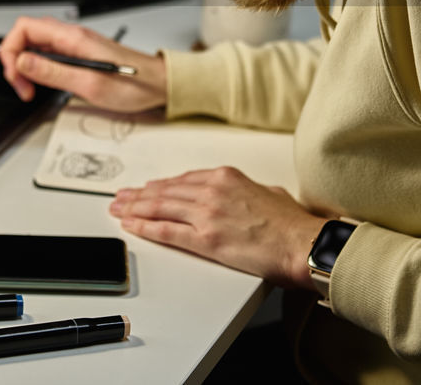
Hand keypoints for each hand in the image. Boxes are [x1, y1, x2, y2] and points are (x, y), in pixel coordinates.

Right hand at [0, 16, 166, 112]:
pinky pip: (50, 54)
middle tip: (23, 87)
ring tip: (32, 88)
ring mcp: (75, 44)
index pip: (25, 28)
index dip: (11, 51)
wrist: (159, 84)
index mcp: (72, 38)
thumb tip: (23, 62)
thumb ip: (54, 72)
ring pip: (36, 45)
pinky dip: (41, 69)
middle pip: (26, 35)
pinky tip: (46, 84)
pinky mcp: (79, 54)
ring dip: (27, 67)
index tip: (16, 76)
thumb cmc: (133, 84)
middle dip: (16, 61)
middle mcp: (72, 36)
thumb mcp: (90, 85)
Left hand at [108, 166, 324, 290]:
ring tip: (119, 209)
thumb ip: (247, 190)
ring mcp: (206, 214)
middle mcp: (212, 191)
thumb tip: (244, 195)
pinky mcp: (205, 239)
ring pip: (160, 208)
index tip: (148, 188)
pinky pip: (166, 231)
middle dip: (140, 195)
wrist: (301, 244)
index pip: (183, 180)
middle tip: (122, 197)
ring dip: (135, 208)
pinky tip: (132, 225)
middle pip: (166, 191)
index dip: (161, 185)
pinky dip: (145, 227)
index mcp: (226, 177)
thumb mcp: (268, 192)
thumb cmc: (291, 223)